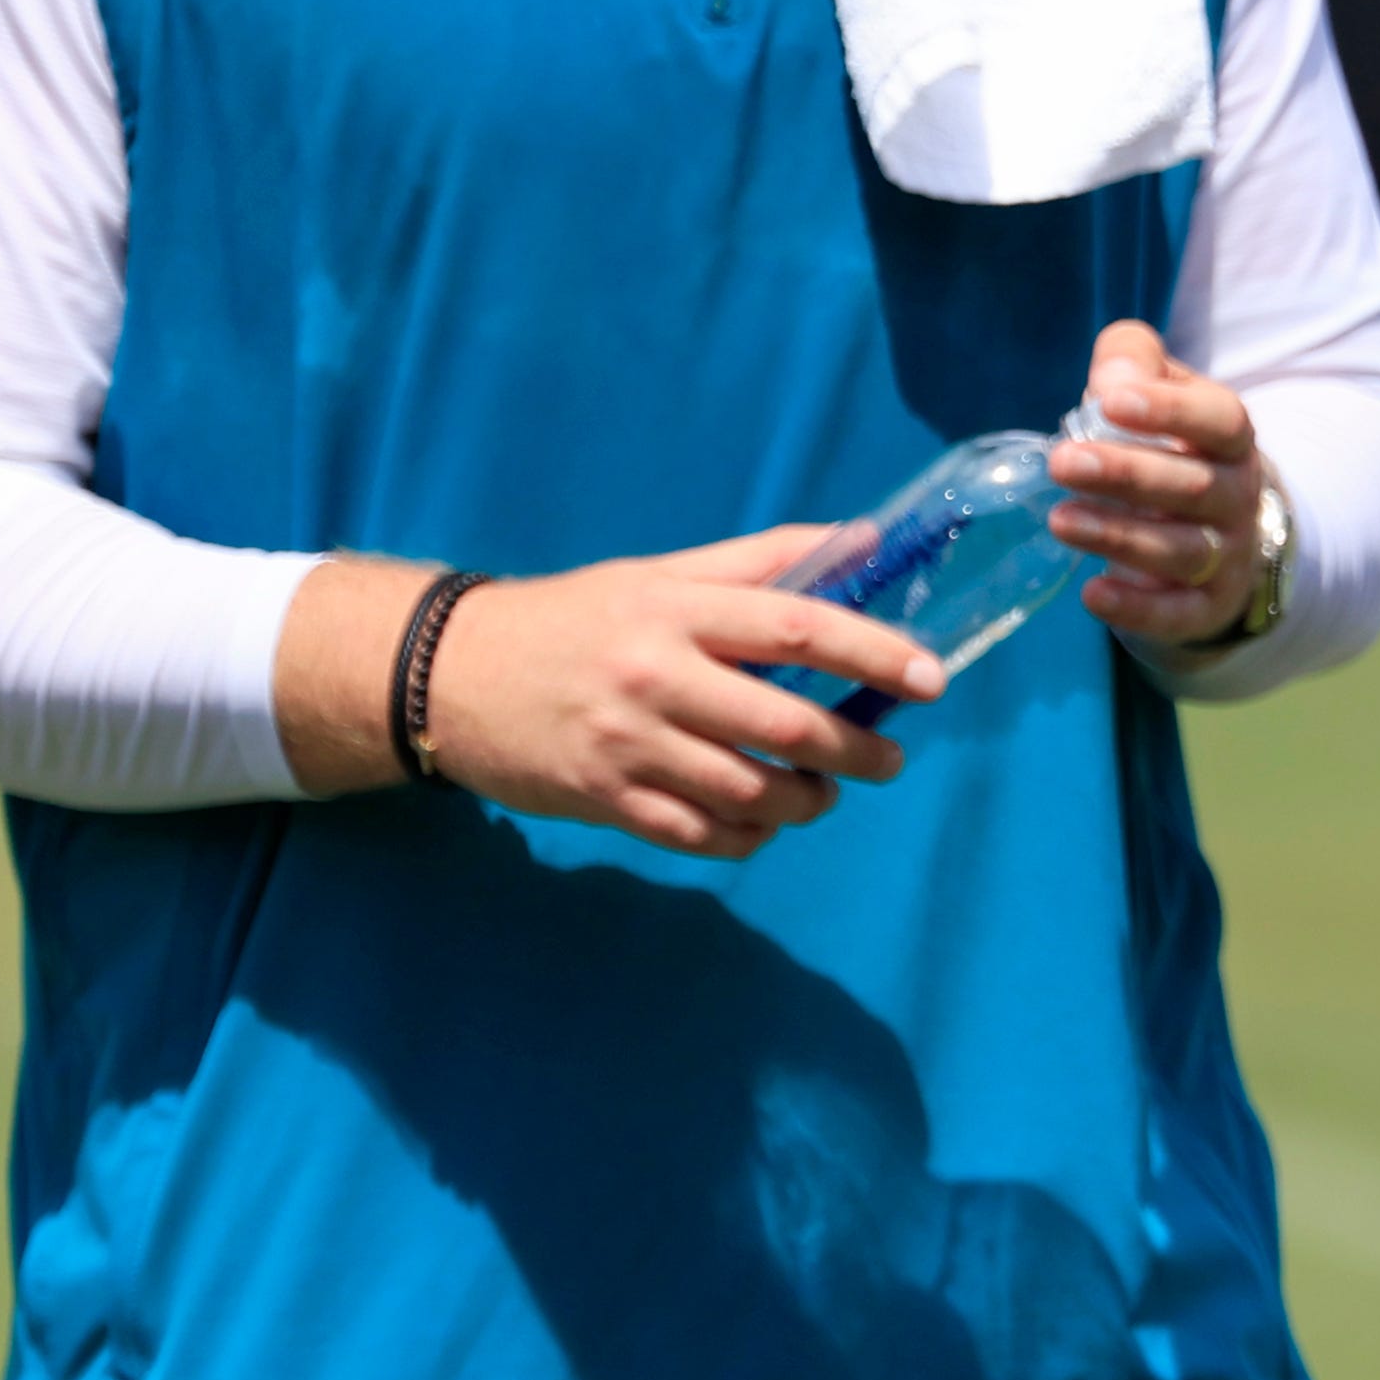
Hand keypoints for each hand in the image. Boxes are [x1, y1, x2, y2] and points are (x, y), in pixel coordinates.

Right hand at [275, 533, 941, 856]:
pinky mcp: (603, 800)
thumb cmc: (576, 618)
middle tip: (888, 758)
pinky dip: (747, 838)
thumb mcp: (661, 573)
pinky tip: (761, 823)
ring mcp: (628, 745)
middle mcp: (656, 675)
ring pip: (748, 792)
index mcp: (678, 609)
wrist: (448, 673)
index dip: (876, 652)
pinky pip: (698, 836)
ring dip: (805, 801)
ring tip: (824, 792)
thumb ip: (762, 561)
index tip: (931, 678)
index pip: (800, 625)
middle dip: (855, 749)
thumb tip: (865, 540)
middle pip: (785, 723)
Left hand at [1057, 319, 1276, 649]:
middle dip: (1126, 473)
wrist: (1217, 532)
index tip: (1110, 402)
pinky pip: (1178, 614)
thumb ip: (1132, 363)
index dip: (1169, 411)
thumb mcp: (1157, 391)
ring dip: (1119, 536)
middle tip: (1063, 461)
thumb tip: (1107, 382)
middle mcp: (1239, 497)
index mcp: (1232, 440)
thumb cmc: (1172, 448)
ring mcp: (1228, 556)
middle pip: (1193, 487)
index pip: (1219, 421)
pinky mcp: (1206, 607)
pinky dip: (1137, 608)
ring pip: (1182, 550)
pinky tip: (1091, 593)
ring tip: (1061, 520)